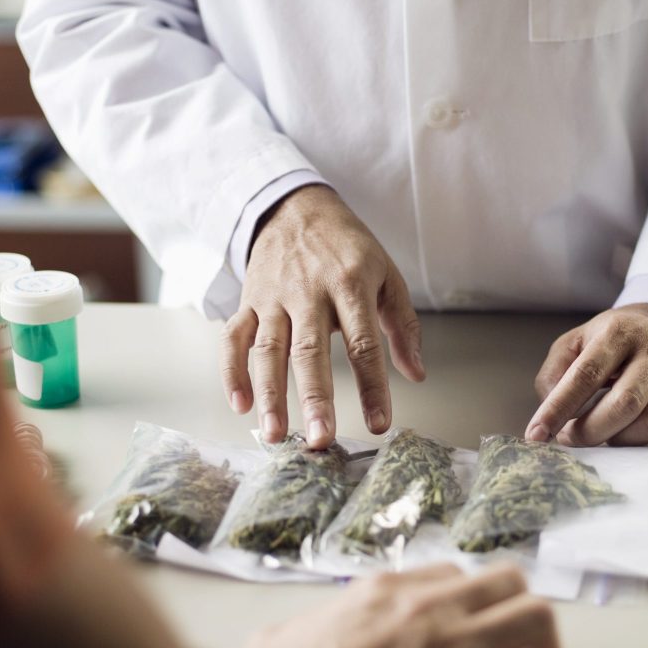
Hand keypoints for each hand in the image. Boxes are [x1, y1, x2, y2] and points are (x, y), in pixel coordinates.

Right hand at [223, 186, 424, 448]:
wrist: (296, 207)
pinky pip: (233, 338)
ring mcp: (273, 297)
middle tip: (320, 439)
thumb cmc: (347, 248)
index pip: (363, 343)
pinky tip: (239, 405)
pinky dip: (231, 372)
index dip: (372, 386)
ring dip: (270, 394)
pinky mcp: (247, 300)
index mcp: (350, 283)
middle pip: (309, 350)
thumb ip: (403, 325)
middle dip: (315, 398)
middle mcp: (308, 291)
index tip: (379, 423)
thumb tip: (416, 374)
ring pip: (267, 349)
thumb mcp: (387, 275)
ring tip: (276, 435)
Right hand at [237, 565, 570, 647]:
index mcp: (386, 591)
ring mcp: (458, 646)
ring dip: (546, 644)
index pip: (452, 574)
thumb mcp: (280, 639)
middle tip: (518, 644)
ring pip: (538, 615)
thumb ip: (298, 632)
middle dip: (519, 609)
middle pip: (508, 579)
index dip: (468, 603)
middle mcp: (430, 607)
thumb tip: (280, 643)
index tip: (468, 627)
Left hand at [527, 304, 647, 447]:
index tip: (537, 435)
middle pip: (625, 403)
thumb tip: (550, 407)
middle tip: (572, 440)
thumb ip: (557, 369)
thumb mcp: (581, 339)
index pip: (586, 374)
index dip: (558, 408)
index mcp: (620, 332)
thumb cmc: (620, 339)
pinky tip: (641, 436)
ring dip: (623, 440)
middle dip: (591, 431)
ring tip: (606, 437)